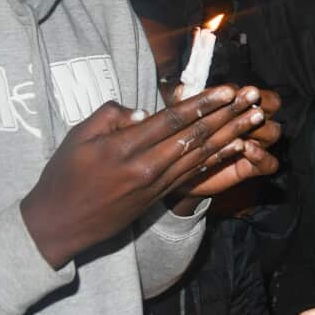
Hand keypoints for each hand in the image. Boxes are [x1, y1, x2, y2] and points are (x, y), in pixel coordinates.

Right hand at [20, 85, 271, 268]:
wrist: (59, 225)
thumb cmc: (64, 176)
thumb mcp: (77, 138)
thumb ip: (110, 117)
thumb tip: (144, 111)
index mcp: (124, 148)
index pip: (172, 120)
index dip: (203, 103)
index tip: (227, 89)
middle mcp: (146, 167)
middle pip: (195, 135)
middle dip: (228, 114)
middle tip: (252, 98)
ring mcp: (156, 184)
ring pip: (201, 154)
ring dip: (232, 134)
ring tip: (255, 118)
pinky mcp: (159, 197)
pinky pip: (194, 173)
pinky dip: (217, 158)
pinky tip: (237, 147)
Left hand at [183, 88, 281, 197]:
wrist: (178, 168)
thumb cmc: (183, 136)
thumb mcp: (182, 116)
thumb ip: (184, 101)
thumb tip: (179, 90)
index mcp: (240, 106)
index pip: (257, 92)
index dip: (248, 93)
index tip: (229, 95)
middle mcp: (252, 123)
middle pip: (272, 107)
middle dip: (260, 107)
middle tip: (249, 108)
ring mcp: (255, 144)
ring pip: (273, 132)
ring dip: (260, 129)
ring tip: (244, 131)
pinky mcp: (251, 167)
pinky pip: (269, 163)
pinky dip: (261, 156)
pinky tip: (246, 149)